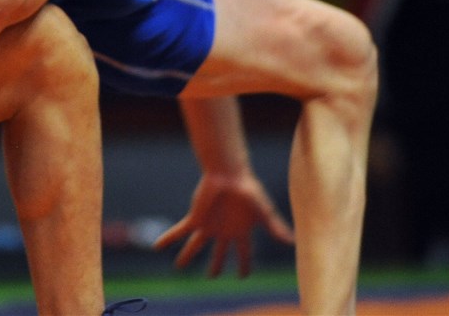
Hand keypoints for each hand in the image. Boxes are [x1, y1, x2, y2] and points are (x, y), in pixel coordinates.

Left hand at [153, 170, 295, 276]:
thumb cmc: (248, 190)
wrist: (229, 173)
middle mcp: (223, 230)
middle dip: (216, 265)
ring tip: (179, 266)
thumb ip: (275, 228)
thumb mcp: (264, 211)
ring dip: (187, 256)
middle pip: (218, 253)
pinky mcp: (195, 218)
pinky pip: (179, 231)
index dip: (244, 265)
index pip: (244, 253)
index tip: (243, 276)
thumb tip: (292, 242)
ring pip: (195, 246)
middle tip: (212, 275)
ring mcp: (208, 225)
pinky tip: (157, 246)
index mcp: (240, 231)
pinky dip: (168, 239)